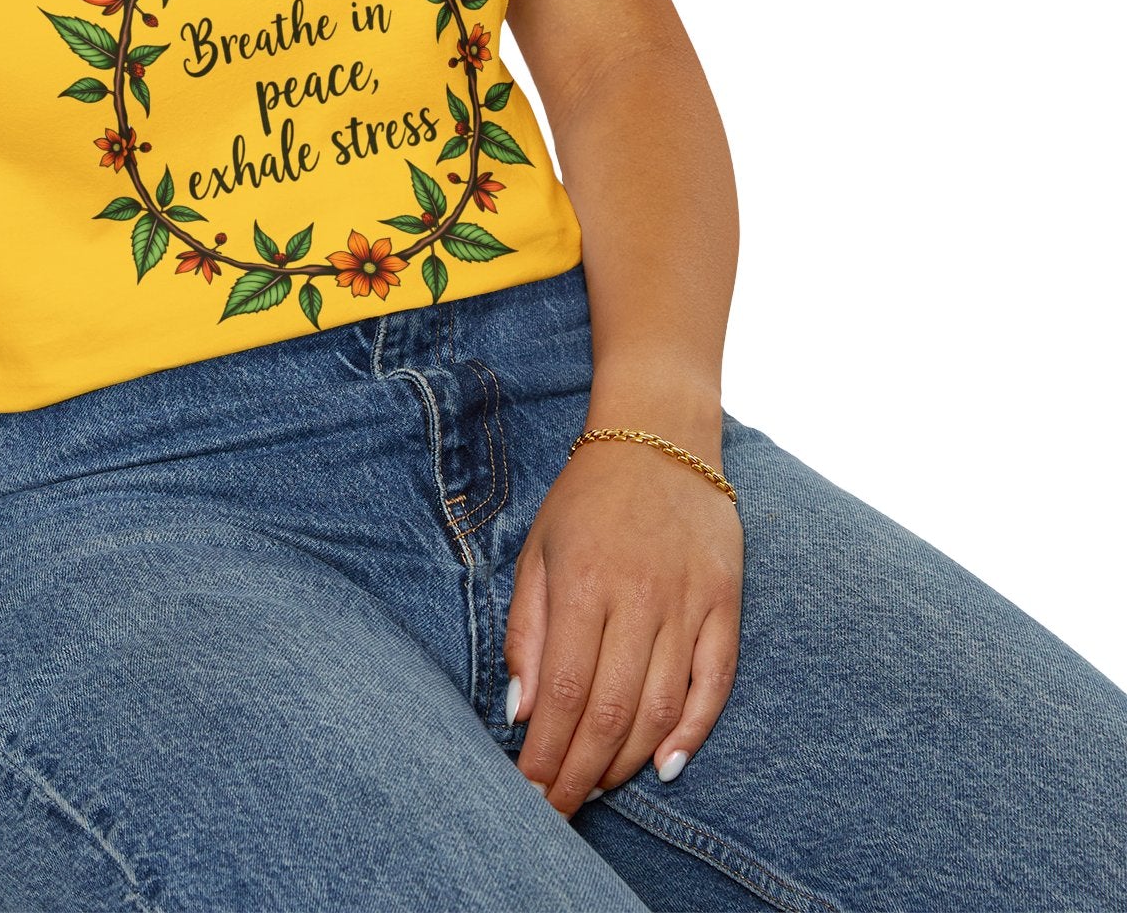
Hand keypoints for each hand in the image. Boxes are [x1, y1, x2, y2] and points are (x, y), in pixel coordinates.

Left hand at [504, 431, 743, 815]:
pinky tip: (665, 765)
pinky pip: (715, 683)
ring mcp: (688, 602)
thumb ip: (527, 631)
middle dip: (581, 772)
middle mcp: (639, 597)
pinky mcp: (725, 603)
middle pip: (611, 711)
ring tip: (598, 788)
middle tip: (559, 810)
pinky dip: (693, 731)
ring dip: (627, 760)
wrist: (659, 437)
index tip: (530, 791)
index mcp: (584, 583)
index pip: (564, 691)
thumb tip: (521, 710)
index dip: (547, 752)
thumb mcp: (538, 551)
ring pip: (661, 708)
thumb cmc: (587, 499)